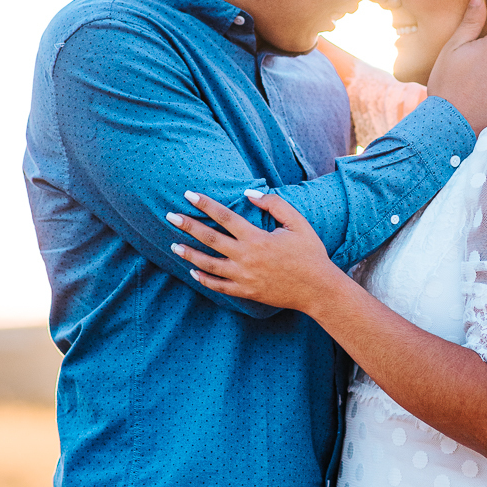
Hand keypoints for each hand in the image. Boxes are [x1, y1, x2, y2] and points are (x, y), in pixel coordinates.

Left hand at [166, 190, 336, 309]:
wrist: (318, 289)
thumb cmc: (310, 254)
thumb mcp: (298, 223)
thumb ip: (274, 204)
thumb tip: (249, 194)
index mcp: (257, 238)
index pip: (224, 217)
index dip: (205, 204)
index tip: (189, 195)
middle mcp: (246, 257)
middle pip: (209, 239)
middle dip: (188, 226)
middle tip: (169, 216)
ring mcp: (243, 277)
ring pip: (208, 264)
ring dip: (189, 253)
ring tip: (173, 245)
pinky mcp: (246, 292)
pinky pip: (218, 286)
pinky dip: (203, 279)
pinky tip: (192, 271)